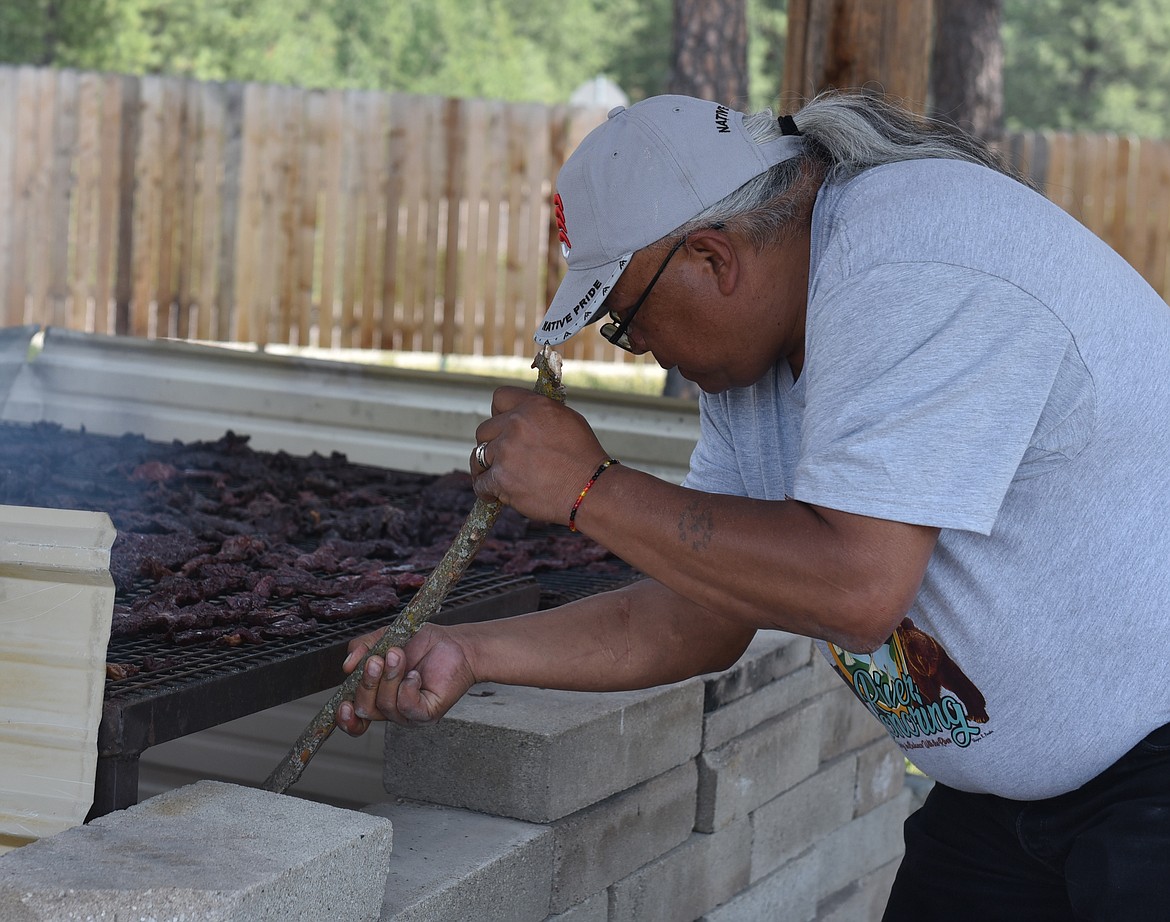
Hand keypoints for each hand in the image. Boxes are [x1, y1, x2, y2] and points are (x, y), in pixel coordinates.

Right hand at [336, 624, 476, 735]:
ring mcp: (409, 714)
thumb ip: (362, 648)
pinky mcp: (427, 713)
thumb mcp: (384, 638)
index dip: (344, 717)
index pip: (354, 718)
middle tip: (377, 660)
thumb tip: (347, 665)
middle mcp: (391, 708)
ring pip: (386, 706)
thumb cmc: (422, 643)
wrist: (455, 643)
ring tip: (399, 656)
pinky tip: (416, 675)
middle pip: (365, 709)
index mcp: (376, 694)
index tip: (343, 705)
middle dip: (367, 682)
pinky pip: (408, 707)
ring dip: (390, 677)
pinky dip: (408, 688)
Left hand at [470, 387, 608, 523]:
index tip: (504, 426)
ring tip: (500, 477)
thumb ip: (540, 413)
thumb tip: (523, 413)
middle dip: (493, 444)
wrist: (590, 490)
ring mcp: (506, 452)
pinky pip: (480, 483)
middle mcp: (516, 425)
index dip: (499, 413)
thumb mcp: (567, 420)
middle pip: (484, 430)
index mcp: (533, 406)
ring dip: (488, 468)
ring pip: (478, 457)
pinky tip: (495, 494)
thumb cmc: (584, 457)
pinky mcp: (501, 479)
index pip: (499, 397)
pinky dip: (487, 490)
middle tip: (505, 457)